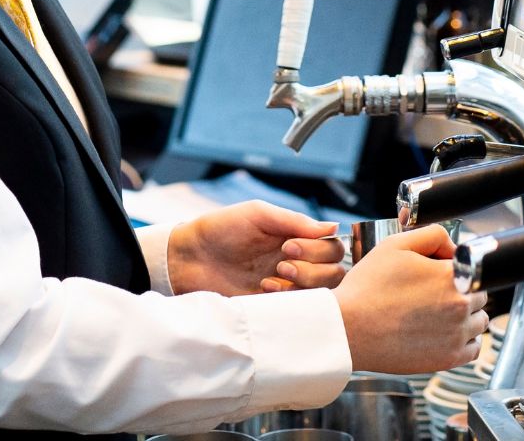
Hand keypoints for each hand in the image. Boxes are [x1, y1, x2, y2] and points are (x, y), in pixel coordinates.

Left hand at [167, 200, 344, 296]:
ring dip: (303, 282)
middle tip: (283, 262)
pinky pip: (299, 308)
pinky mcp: (273, 304)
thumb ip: (294, 221)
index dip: (318, 248)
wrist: (189, 258)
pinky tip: (264, 288)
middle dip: (313, 267)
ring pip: (323, 292)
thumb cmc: (221, 229)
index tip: (289, 246)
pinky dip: (288, 298)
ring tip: (275, 275)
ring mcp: (287, 285)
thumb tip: (333, 227)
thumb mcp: (258, 214)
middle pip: (335, 271)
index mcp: (296, 238)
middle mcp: (297, 262)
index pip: (333, 247)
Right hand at [334, 225, 488, 374]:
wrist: (348, 329)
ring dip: (466, 315)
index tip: (438, 270)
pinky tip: (444, 332)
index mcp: (452, 276)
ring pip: (479, 320)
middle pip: (480, 293)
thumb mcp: (395, 245)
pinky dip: (465, 340)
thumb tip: (454, 245)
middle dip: (462, 289)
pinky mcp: (448, 358)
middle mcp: (460, 306)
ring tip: (436, 312)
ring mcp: (456, 335)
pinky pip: (473, 348)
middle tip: (432, 291)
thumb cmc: (367, 288)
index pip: (474, 266)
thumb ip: (432, 235)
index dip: (456, 265)